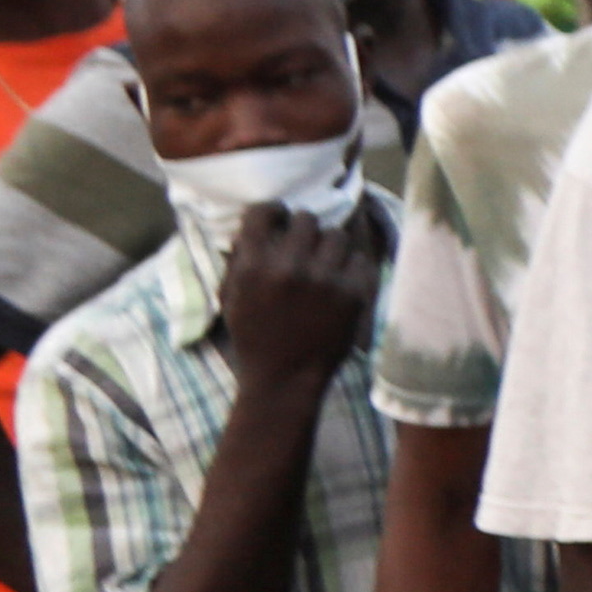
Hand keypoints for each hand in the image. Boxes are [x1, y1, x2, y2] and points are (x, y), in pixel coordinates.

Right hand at [219, 201, 383, 396]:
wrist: (284, 380)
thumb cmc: (254, 338)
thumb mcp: (233, 297)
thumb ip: (240, 259)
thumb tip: (254, 225)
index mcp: (254, 267)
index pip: (264, 211)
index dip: (273, 212)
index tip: (279, 220)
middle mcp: (289, 269)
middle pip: (306, 219)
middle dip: (303, 230)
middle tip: (304, 246)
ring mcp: (324, 281)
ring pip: (336, 235)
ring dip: (329, 247)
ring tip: (324, 263)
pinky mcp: (352, 296)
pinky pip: (359, 260)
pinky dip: (350, 269)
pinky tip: (340, 280)